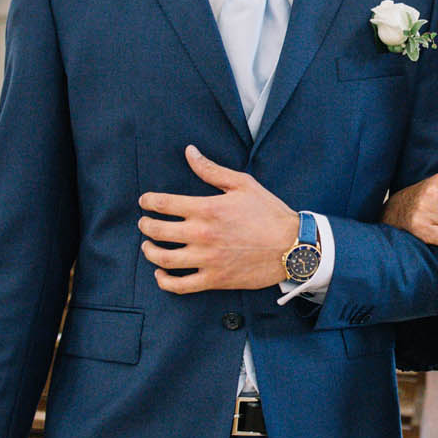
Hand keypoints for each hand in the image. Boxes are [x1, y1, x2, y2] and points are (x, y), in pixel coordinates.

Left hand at [138, 146, 297, 292]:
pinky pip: (180, 285)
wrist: (292, 246)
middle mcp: (202, 234)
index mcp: (207, 208)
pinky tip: (161, 273)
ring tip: (149, 247)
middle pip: (157, 231)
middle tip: (145, 223)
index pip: (163, 204)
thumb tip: (189, 152)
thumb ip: (212, 170)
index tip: (145, 202)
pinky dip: (164, 281)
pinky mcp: (214, 279)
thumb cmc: (269, 213)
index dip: (148, 202)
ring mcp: (207, 259)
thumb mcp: (243, 184)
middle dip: (145, 225)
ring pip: (163, 259)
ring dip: (149, 252)